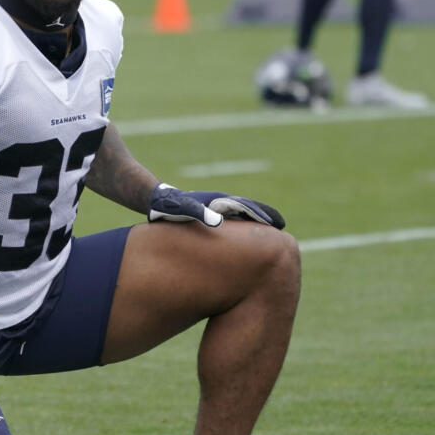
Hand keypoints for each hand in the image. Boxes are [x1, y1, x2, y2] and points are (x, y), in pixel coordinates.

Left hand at [148, 183, 284, 228]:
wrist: (153, 198)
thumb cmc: (168, 205)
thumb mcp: (182, 208)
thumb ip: (199, 213)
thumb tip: (218, 222)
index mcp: (218, 201)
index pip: (246, 207)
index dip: (263, 214)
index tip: (280, 223)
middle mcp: (218, 203)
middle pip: (247, 209)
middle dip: (263, 217)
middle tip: (281, 227)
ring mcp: (212, 207)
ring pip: (239, 214)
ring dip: (253, 221)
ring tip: (267, 232)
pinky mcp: (205, 214)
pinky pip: (228, 220)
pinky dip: (239, 225)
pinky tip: (240, 236)